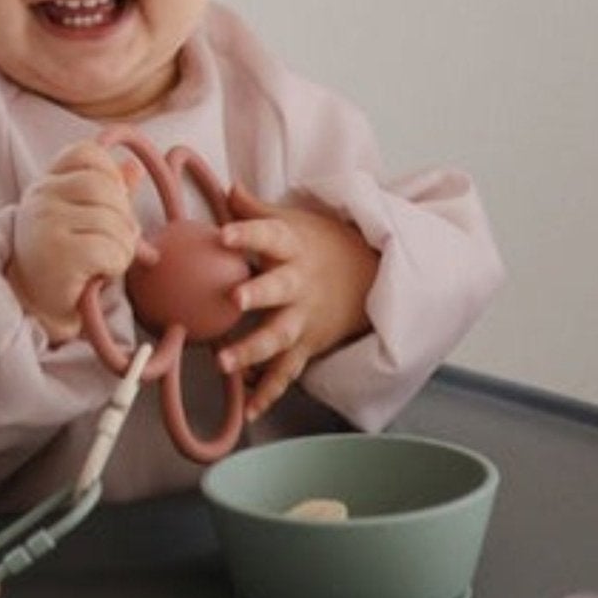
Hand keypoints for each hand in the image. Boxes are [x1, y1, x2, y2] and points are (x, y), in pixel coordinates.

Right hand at [6, 142, 145, 342]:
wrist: (36, 304)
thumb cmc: (64, 258)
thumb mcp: (81, 217)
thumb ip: (107, 190)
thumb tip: (133, 166)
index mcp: (46, 183)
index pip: (86, 153)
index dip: (110, 173)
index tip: (111, 201)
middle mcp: (41, 198)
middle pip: (105, 187)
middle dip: (123, 215)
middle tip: (118, 239)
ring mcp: (46, 224)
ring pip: (112, 220)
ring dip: (124, 245)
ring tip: (110, 259)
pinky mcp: (58, 254)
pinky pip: (110, 249)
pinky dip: (118, 263)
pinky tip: (104, 272)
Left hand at [214, 184, 378, 419]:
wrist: (374, 276)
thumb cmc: (322, 245)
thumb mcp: (296, 221)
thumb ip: (257, 209)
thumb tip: (227, 187)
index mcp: (294, 248)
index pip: (270, 236)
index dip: (248, 234)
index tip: (224, 233)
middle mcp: (300, 284)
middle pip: (279, 289)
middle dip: (258, 294)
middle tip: (235, 299)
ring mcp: (305, 318)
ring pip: (280, 337)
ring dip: (252, 352)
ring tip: (223, 364)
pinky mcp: (308, 345)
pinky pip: (287, 373)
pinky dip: (269, 393)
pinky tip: (247, 410)